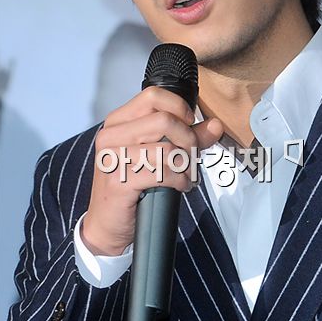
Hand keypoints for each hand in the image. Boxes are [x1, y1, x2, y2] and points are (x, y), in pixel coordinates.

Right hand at [81, 87, 222, 255]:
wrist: (106, 224)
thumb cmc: (131, 185)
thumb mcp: (158, 154)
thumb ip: (186, 136)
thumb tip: (215, 125)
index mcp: (118, 121)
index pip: (153, 95)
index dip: (179, 107)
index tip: (190, 124)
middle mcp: (111, 135)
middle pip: (164, 120)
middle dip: (188, 140)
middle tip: (191, 156)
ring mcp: (112, 158)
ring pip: (166, 148)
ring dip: (185, 164)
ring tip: (186, 174)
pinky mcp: (118, 181)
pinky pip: (162, 173)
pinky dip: (179, 180)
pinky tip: (179, 185)